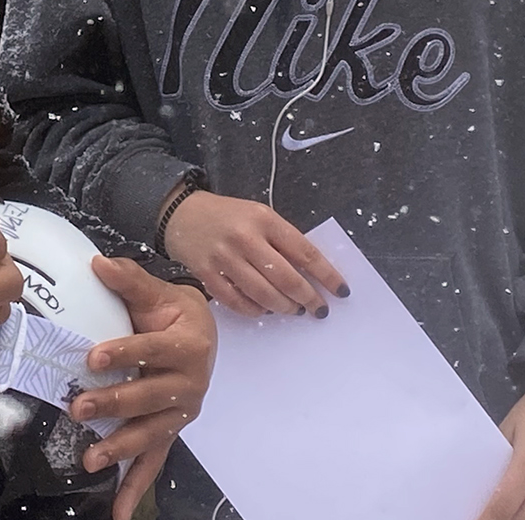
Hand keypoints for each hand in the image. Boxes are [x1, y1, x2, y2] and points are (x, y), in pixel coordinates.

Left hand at [65, 257, 216, 519]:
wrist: (201, 332)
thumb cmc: (173, 311)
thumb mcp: (156, 292)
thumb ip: (129, 280)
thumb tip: (98, 264)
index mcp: (189, 345)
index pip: (152, 350)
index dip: (123, 352)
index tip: (92, 356)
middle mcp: (190, 384)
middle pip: (149, 396)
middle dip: (114, 403)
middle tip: (78, 406)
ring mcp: (181, 412)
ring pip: (151, 433)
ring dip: (121, 447)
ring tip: (91, 458)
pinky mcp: (171, 431)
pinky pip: (154, 461)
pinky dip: (136, 488)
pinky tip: (118, 512)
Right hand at [161, 189, 347, 316]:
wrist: (182, 214)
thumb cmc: (229, 216)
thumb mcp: (260, 216)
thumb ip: (282, 240)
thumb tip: (311, 275)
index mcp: (265, 220)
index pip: (305, 252)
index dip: (327, 275)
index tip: (341, 290)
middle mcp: (246, 238)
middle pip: (286, 279)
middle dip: (308, 299)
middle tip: (318, 309)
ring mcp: (225, 258)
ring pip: (264, 294)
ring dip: (284, 307)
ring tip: (294, 309)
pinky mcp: (207, 275)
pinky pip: (238, 302)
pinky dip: (255, 310)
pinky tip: (265, 310)